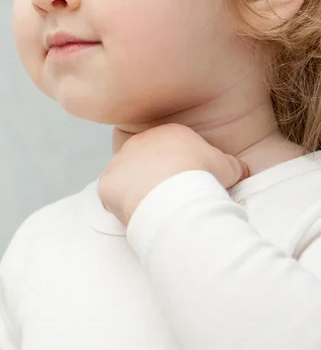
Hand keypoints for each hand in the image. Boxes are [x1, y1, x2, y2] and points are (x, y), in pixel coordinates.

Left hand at [99, 124, 249, 226]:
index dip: (180, 168)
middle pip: (147, 159)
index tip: (187, 184)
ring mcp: (120, 161)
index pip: (172, 148)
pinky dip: (120, 205)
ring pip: (127, 176)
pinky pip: (111, 194)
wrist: (174, 194)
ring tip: (153, 209)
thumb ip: (232, 165)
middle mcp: (140, 142)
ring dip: (136, 189)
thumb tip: (242, 170)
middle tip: (169, 198)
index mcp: (168, 133)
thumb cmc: (202, 178)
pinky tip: (135, 215)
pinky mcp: (108, 183)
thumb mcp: (228, 167)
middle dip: (156, 176)